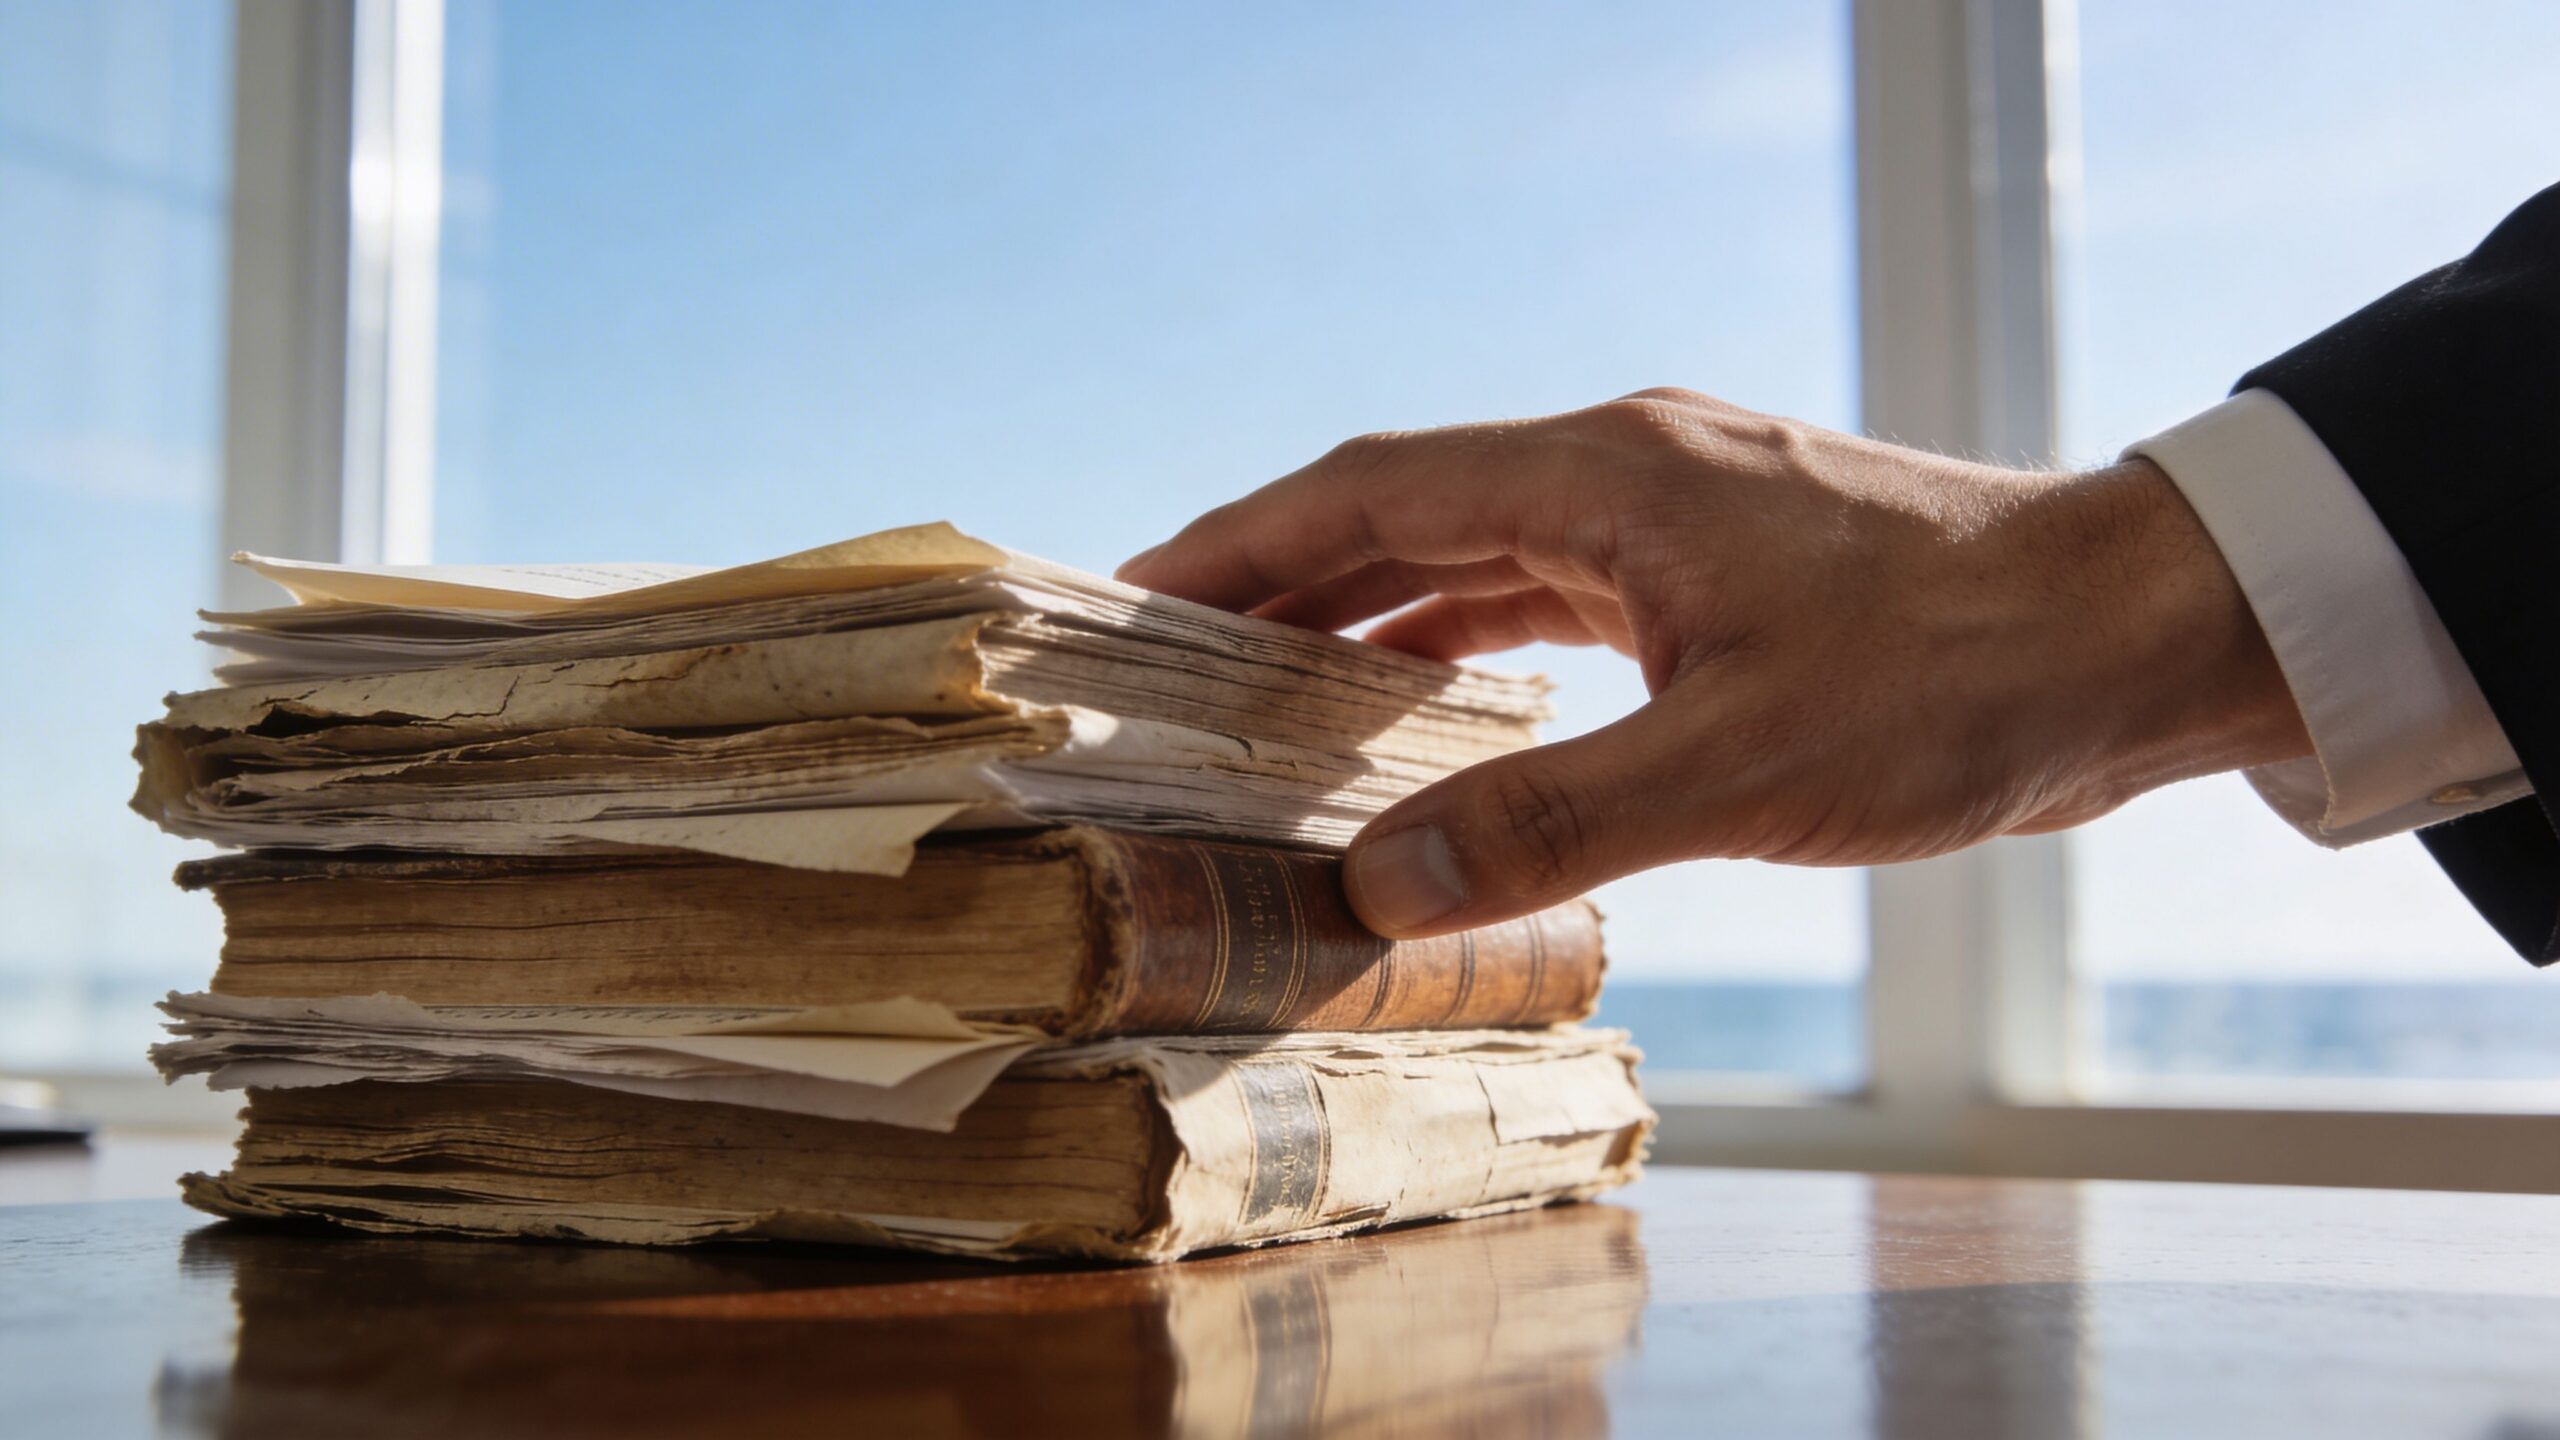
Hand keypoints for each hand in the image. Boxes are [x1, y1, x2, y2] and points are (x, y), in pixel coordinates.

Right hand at [1118, 388, 2311, 937]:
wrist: (2143, 634)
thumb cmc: (1960, 675)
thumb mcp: (1737, 765)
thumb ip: (1544, 822)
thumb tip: (1372, 886)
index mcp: (1608, 478)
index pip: (1371, 490)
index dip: (1241, 543)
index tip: (1134, 595)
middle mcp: (1628, 476)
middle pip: (1408, 515)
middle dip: (1286, 586)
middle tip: (1173, 670)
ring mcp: (1681, 522)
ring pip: (1483, 559)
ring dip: (1377, 622)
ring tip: (1272, 701)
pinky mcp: (1728, 581)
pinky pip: (1559, 600)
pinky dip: (1478, 652)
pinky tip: (1438, 714)